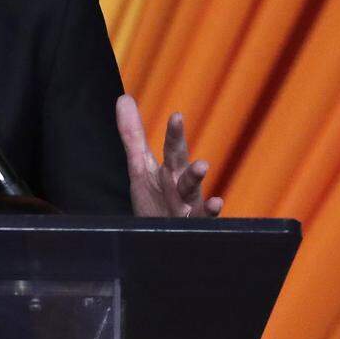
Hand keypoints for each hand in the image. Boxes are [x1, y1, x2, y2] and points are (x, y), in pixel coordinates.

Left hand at [116, 94, 222, 217]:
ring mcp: (188, 207)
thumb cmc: (155, 200)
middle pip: (181, 164)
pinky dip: (209, 213)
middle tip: (183, 126)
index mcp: (171, 170)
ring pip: (192, 191)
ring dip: (195, 177)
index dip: (173, 133)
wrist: (160, 240)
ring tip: (202, 164)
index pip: (172, 149)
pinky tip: (215, 204)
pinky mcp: (190, 227)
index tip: (176, 116)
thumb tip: (124, 98)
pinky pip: (201, 220)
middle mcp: (182, 185)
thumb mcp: (140, 167)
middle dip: (180, 146)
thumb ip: (133, 135)